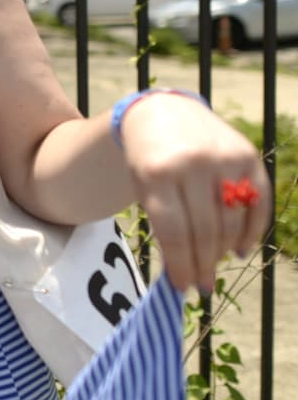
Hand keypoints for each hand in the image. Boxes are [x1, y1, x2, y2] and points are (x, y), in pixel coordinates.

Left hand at [120, 92, 271, 292]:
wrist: (162, 112)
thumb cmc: (148, 160)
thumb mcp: (142, 187)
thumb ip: (163, 224)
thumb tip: (185, 274)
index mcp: (157, 173)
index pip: (174, 231)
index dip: (181, 264)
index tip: (182, 287)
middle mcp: (193, 163)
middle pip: (205, 230)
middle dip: (203, 263)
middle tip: (202, 285)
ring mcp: (223, 157)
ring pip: (232, 220)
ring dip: (224, 252)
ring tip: (214, 267)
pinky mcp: (247, 154)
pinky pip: (257, 202)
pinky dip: (251, 231)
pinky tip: (240, 249)